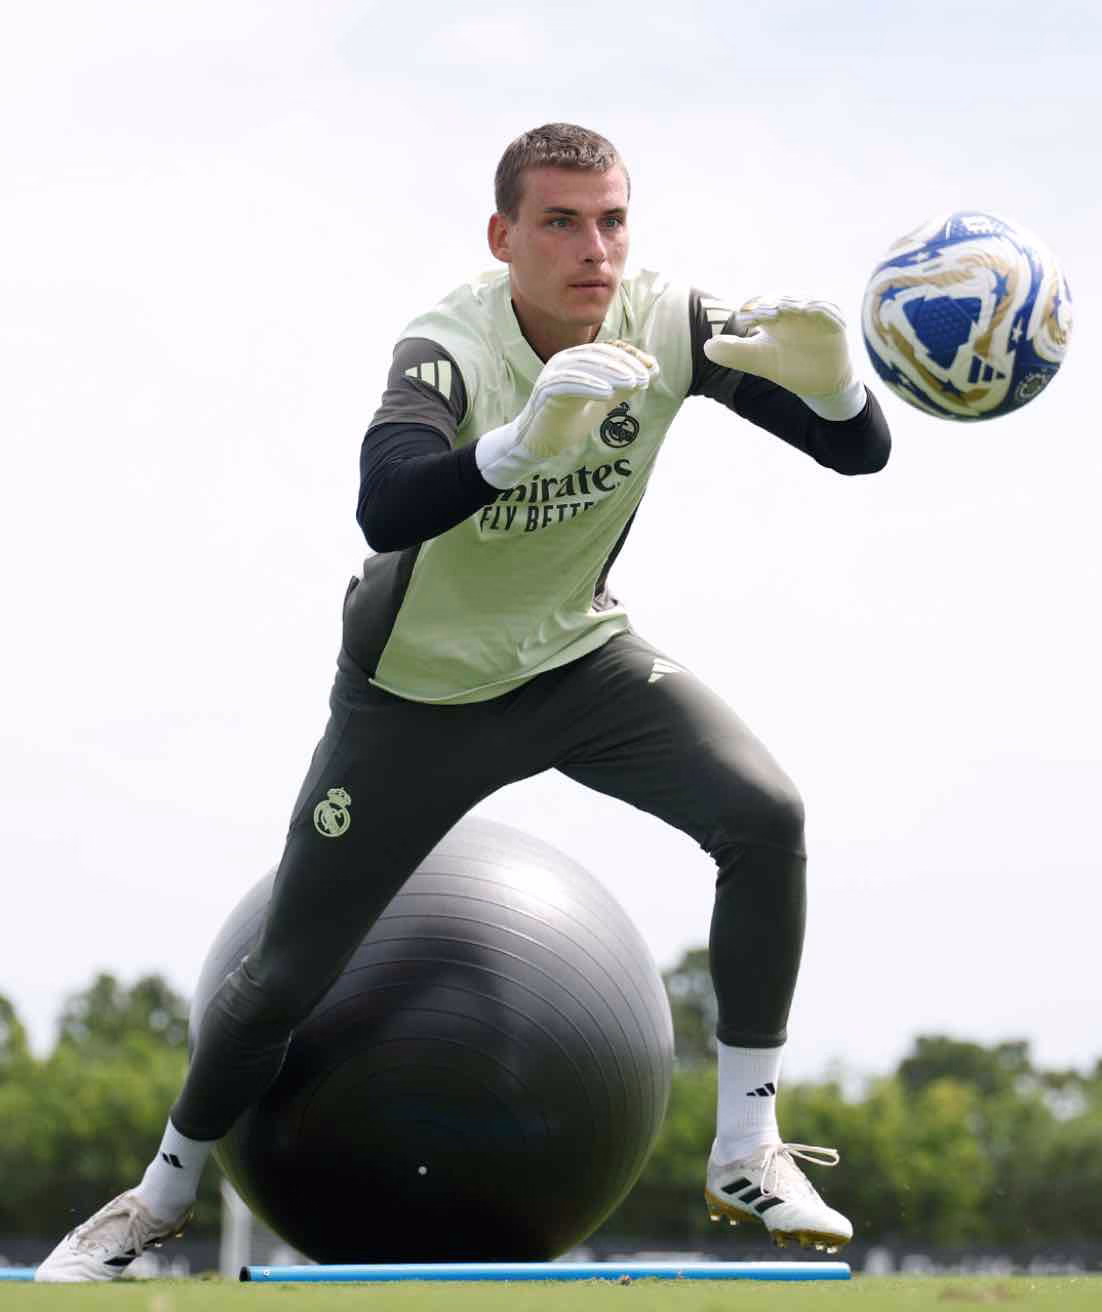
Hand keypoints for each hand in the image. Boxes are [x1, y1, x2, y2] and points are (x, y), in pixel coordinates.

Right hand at [477, 340, 658, 488]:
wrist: (539, 444)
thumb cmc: (568, 422)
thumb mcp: (603, 402)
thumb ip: (624, 387)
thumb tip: (652, 371)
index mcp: (576, 361)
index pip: (606, 351)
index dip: (630, 357)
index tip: (652, 368)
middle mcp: (563, 362)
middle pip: (597, 355)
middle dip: (625, 364)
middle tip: (645, 377)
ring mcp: (552, 374)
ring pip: (585, 366)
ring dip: (612, 373)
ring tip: (633, 383)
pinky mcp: (545, 390)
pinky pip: (569, 383)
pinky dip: (589, 385)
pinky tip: (608, 393)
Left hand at [703, 296, 854, 397]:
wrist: (819, 383)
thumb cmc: (787, 367)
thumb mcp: (759, 361)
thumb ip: (734, 353)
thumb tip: (707, 346)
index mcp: (772, 316)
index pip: (759, 304)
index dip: (753, 309)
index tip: (746, 318)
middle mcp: (792, 310)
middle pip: (783, 298)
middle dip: (775, 303)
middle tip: (768, 311)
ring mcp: (813, 313)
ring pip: (805, 300)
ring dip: (798, 302)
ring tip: (791, 308)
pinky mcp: (833, 319)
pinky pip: (828, 307)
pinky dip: (820, 308)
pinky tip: (811, 310)